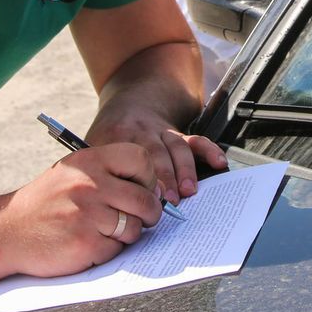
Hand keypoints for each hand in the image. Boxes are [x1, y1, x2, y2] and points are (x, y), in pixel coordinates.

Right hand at [0, 143, 162, 277]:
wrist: (6, 231)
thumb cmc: (46, 203)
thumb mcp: (72, 174)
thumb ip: (109, 175)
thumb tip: (157, 189)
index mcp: (89, 161)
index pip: (140, 158)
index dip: (148, 177)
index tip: (141, 189)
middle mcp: (89, 184)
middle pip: (145, 199)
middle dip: (149, 214)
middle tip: (141, 219)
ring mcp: (87, 214)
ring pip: (134, 227)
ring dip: (127, 234)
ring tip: (106, 231)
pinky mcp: (85, 242)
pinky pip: (117, 249)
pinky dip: (108, 250)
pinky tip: (89, 243)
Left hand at [85, 107, 227, 207]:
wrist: (129, 104)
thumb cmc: (109, 136)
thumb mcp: (92, 145)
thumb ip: (95, 170)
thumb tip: (98, 206)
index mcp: (116, 136)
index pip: (126, 159)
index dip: (134, 179)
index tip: (141, 199)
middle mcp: (141, 132)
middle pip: (154, 154)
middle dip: (163, 178)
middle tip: (168, 202)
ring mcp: (162, 132)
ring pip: (176, 147)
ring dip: (184, 169)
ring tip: (188, 191)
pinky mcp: (178, 134)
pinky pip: (196, 140)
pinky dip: (209, 151)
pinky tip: (219, 163)